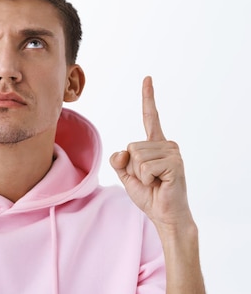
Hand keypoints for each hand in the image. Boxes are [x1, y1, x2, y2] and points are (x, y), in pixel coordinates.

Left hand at [109, 76, 192, 230]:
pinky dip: (145, 179)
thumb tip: (122, 152)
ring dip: (139, 175)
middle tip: (148, 180)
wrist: (165, 214)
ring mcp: (172, 152)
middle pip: (131, 146)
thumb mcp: (127, 176)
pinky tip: (159, 184)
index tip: (147, 78)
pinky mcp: (174, 163)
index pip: (150, 117)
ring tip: (155, 182)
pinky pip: (144, 166)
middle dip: (131, 168)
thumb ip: (120, 161)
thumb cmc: (149, 195)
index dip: (148, 98)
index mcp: (156, 145)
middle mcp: (167, 144)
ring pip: (136, 156)